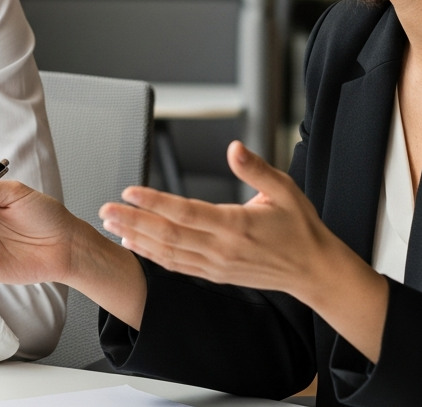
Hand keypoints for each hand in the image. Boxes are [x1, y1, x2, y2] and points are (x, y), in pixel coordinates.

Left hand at [99, 140, 388, 360]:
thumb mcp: (285, 190)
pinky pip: (178, 266)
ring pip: (168, 253)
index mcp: (236, 225)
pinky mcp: (216, 275)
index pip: (186, 212)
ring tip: (112, 225)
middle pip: (168, 235)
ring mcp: (217, 265)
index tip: (130, 190)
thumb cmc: (300, 227)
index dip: (155, 201)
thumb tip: (233, 147)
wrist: (316, 272)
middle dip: (134, 221)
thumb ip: (255, 169)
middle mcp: (222, 249)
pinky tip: (135, 245)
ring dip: (138, 238)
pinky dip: (153, 256)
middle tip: (105, 209)